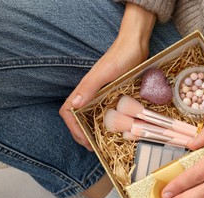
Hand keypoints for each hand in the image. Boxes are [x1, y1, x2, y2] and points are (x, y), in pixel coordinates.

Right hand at [59, 3, 155, 149]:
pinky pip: (103, 109)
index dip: (74, 128)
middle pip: (76, 116)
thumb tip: (73, 105)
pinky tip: (115, 127)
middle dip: (81, 133)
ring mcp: (100, 93)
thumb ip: (88, 87)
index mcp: (84, 89)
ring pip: (89, 114)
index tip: (86, 141)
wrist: (135, 44)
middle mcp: (89, 92)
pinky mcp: (111, 92)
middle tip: (93, 146)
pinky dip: (104, 121)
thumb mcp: (104, 73)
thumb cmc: (120, 57)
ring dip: (91, 129)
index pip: (68, 111)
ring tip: (100, 140)